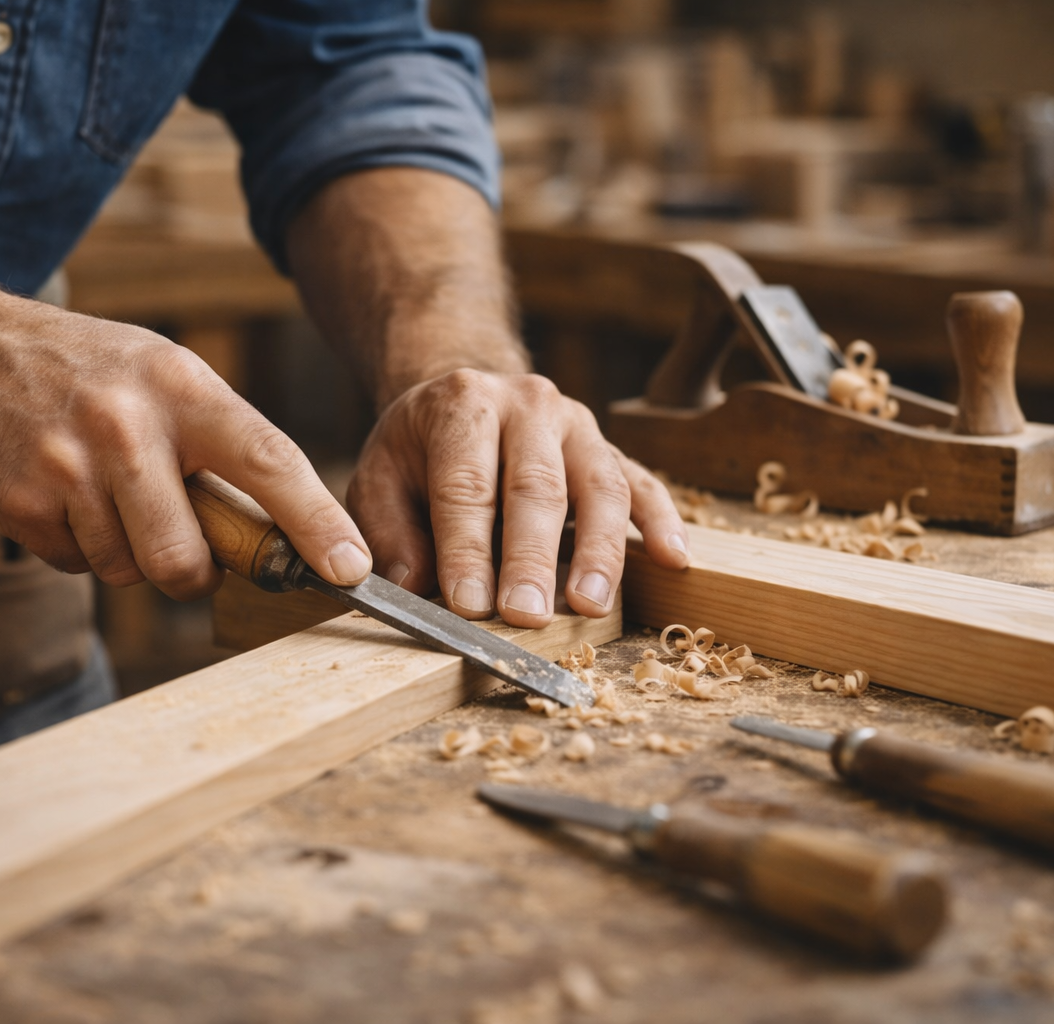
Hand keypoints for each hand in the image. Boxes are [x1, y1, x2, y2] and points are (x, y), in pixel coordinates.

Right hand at [0, 299, 370, 596]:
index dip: (316, 521)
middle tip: (179, 540)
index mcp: (182, 387)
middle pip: (185, 558)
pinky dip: (78, 544)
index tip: (352, 568)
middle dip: (192, 572)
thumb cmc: (91, 371)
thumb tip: (283, 538)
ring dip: (126, 550)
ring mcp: (67, 465)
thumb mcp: (166, 376)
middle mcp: (128, 425)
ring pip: (130, 569)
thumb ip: (221, 445)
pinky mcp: (20, 501)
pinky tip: (63, 493)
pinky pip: (77, 565)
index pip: (268, 459)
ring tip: (104, 490)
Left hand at [346, 369, 688, 626]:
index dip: (466, 547)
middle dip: (531, 557)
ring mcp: (577, 425)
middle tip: (527, 615)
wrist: (465, 400)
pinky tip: (674, 559)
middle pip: (536, 485)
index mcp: (464, 406)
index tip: (468, 603)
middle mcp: (527, 406)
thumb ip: (388, 531)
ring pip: (599, 486)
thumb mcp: (379, 477)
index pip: (466, 484)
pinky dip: (660, 522)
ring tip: (590, 605)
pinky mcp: (609, 449)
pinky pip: (642, 484)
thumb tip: (411, 586)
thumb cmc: (420, 451)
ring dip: (598, 551)